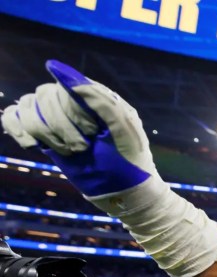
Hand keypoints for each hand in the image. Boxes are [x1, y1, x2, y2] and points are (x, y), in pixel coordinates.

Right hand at [1, 61, 158, 197]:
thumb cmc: (127, 158)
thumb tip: (58, 71)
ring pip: (27, 105)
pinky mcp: (43, 134)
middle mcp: (73, 100)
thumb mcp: (122, 128)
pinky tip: (34, 145)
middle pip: (44, 96)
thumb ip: (98, 98)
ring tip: (68, 150)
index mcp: (95, 95)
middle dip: (61, 127)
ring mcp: (56, 117)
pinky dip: (18, 128)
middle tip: (83, 147)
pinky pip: (13, 116)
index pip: (66, 87)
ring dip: (45, 132)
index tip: (93, 132)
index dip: (74, 111)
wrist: (123, 190)